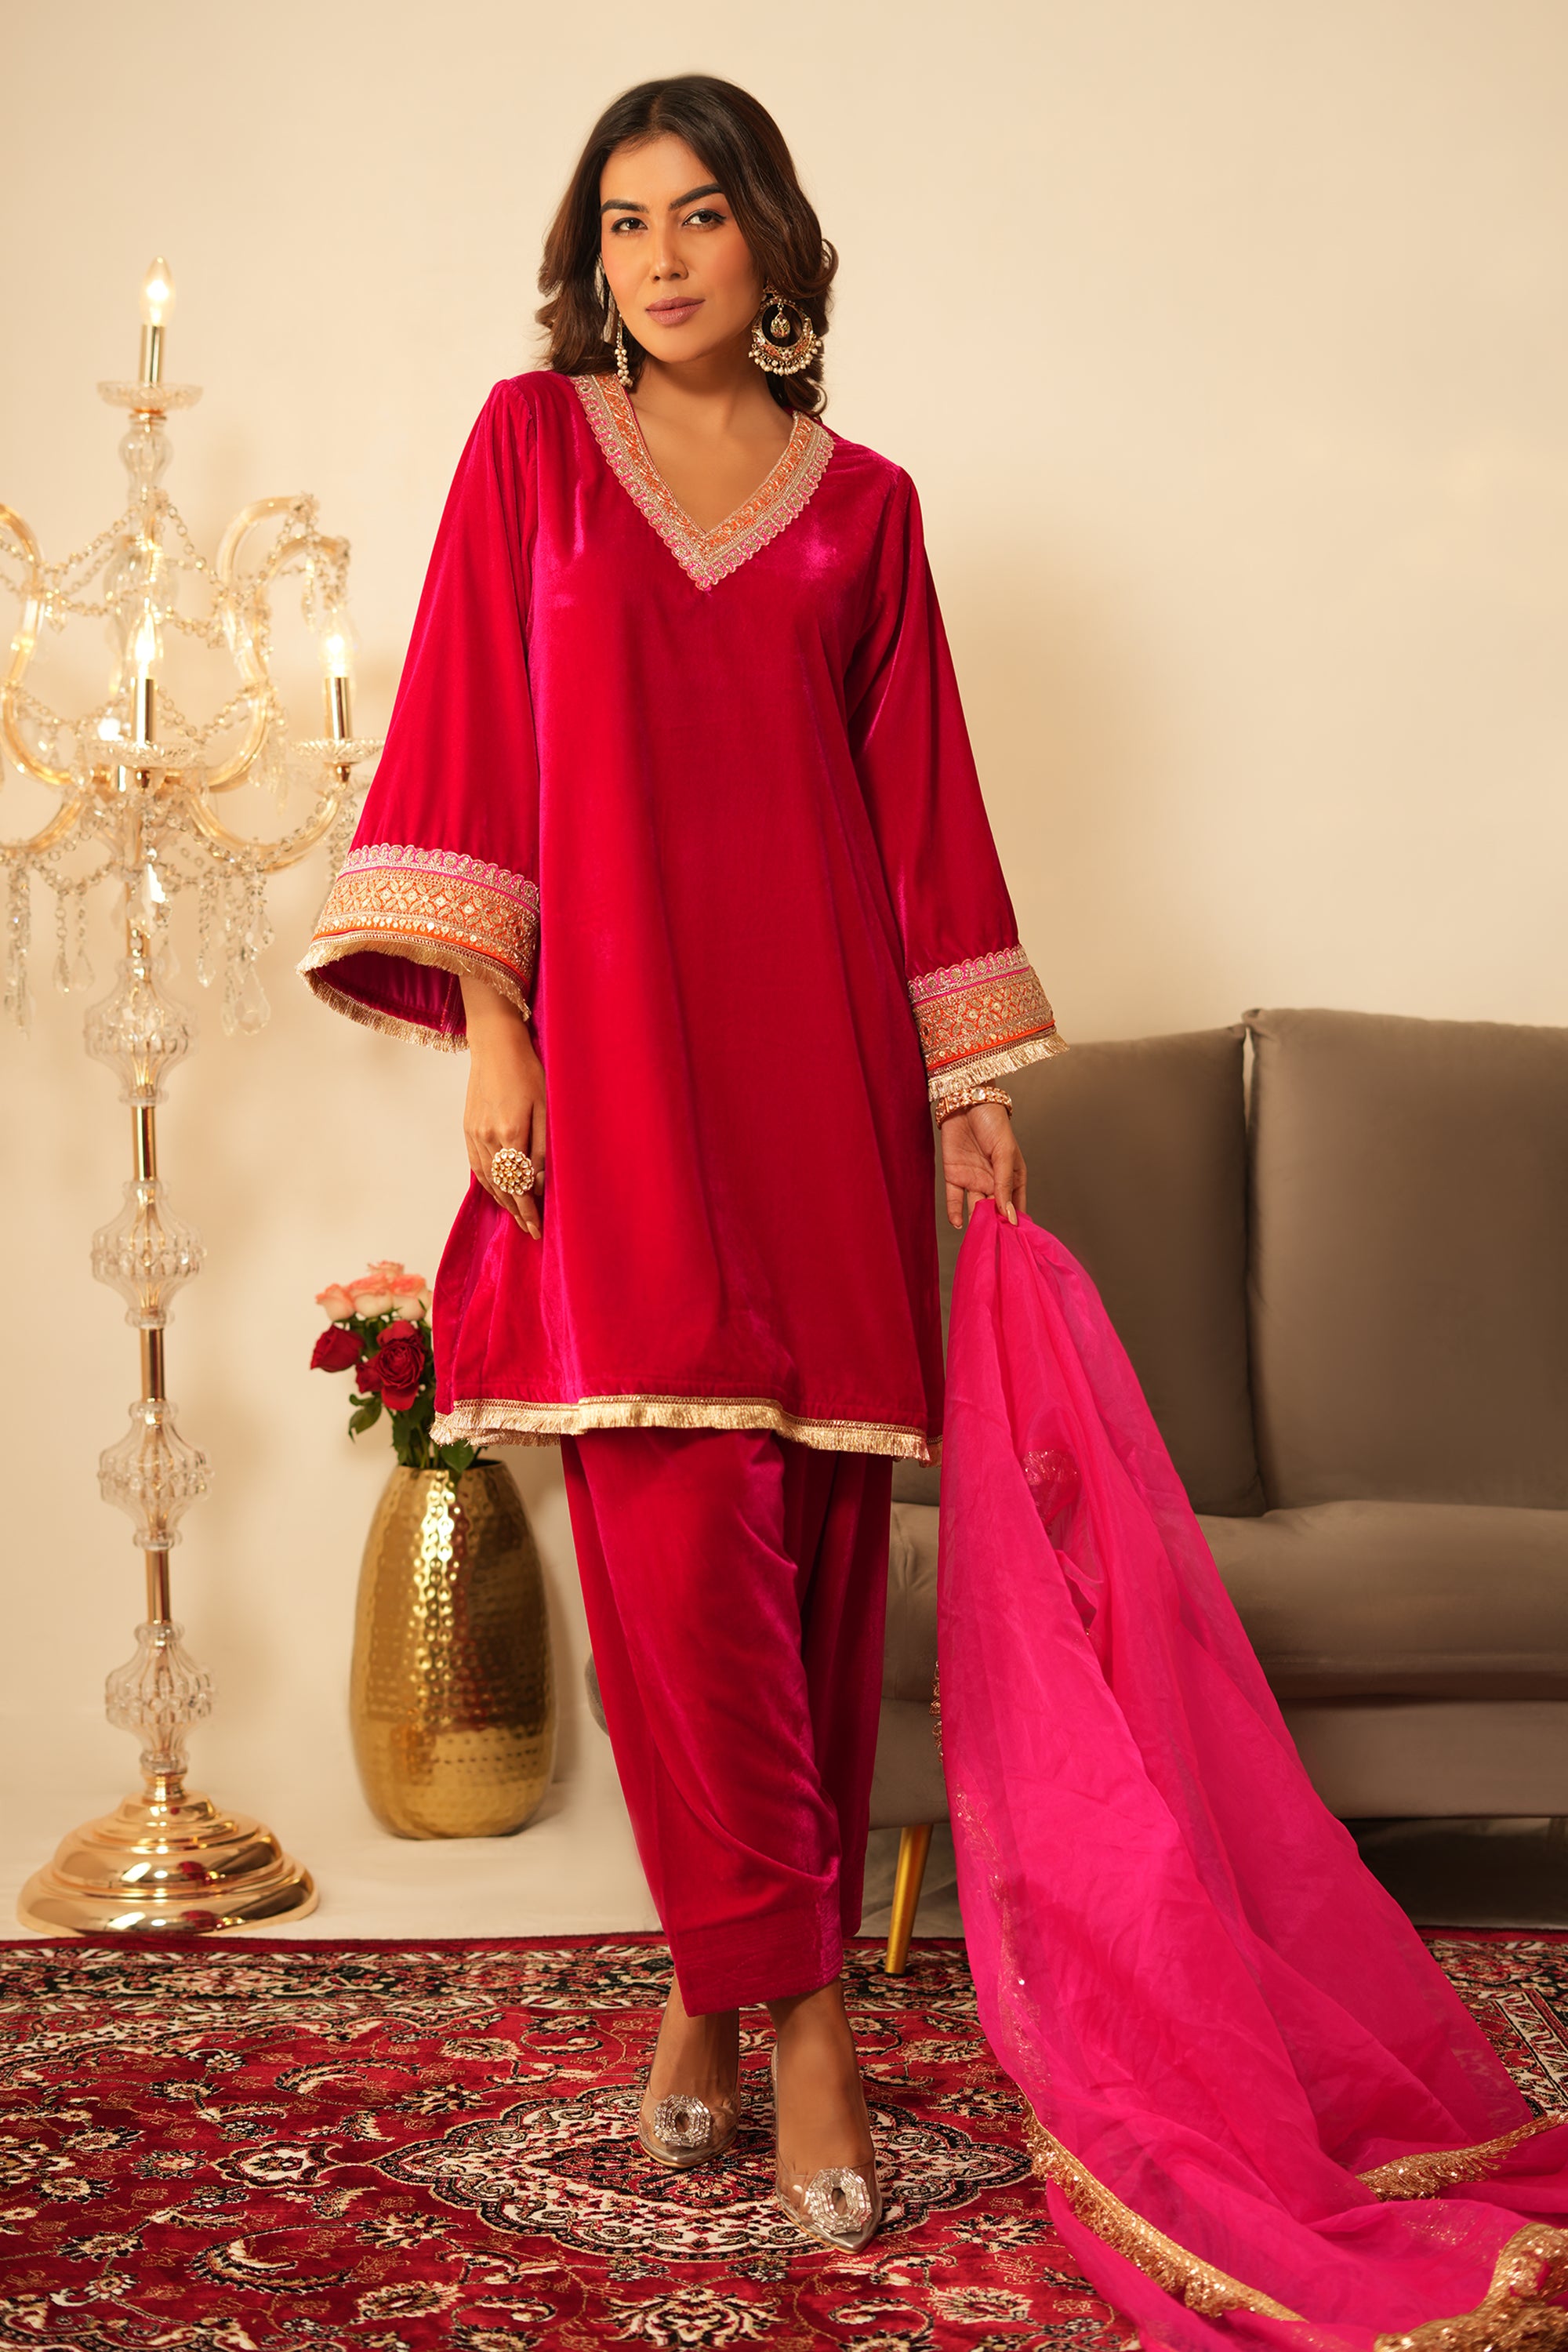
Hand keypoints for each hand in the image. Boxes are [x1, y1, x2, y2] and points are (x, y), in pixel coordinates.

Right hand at [459, 973, 545, 1238]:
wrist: (495, 1045)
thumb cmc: (528, 1070)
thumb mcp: (546, 1107)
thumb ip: (543, 1147)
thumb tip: (538, 1181)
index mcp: (511, 1134)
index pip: (520, 1186)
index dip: (528, 1210)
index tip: (537, 1230)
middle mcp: (489, 1139)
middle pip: (502, 1188)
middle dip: (516, 1212)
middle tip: (529, 1231)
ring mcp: (474, 1134)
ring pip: (488, 1180)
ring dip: (502, 1201)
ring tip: (515, 1217)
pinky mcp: (468, 1128)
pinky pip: (477, 1166)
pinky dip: (488, 1184)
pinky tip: (497, 1192)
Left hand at [940, 1099, 1024, 1231]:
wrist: (966, 1102)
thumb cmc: (993, 1124)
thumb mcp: (1004, 1154)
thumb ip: (1004, 1184)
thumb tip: (1008, 1214)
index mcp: (1013, 1177)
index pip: (1015, 1205)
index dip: (1015, 1222)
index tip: (1016, 1243)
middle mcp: (994, 1182)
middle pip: (995, 1211)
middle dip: (995, 1228)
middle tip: (996, 1247)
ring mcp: (974, 1180)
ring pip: (975, 1207)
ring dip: (977, 1222)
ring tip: (979, 1239)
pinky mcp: (955, 1176)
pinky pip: (954, 1198)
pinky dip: (955, 1212)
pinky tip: (959, 1224)